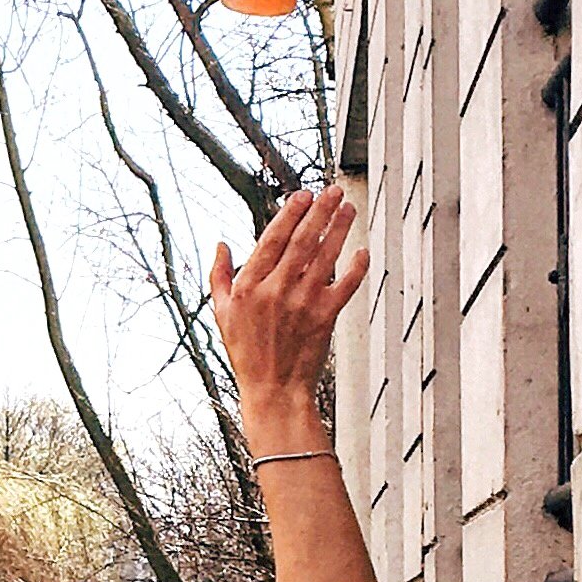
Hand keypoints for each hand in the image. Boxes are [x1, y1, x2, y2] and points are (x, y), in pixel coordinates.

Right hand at [207, 188, 366, 421]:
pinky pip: (346, 286)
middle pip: (303, 240)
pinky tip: (363, 251)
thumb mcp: (221, 314)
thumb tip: (220, 245)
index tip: (302, 195)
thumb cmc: (247, 353)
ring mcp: (303, 303)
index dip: (289, 214)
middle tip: (332, 191)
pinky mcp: (325, 317)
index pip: (272, 239)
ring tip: (348, 208)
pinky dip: (357, 268)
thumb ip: (219, 277)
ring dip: (339, 229)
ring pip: (326, 256)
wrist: (274, 389)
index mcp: (249, 287)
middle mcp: (276, 290)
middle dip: (320, 212)